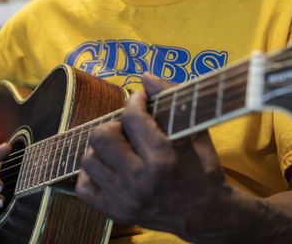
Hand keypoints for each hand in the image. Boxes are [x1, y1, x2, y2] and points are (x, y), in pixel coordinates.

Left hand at [75, 73, 233, 240]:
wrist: (208, 215)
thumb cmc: (202, 168)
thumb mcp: (194, 131)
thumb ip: (171, 99)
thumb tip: (146, 76)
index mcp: (163, 161)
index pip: (132, 118)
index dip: (136, 101)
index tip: (141, 100)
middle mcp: (141, 183)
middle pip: (101, 137)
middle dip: (114, 125)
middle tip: (128, 128)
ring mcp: (126, 200)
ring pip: (89, 159)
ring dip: (102, 149)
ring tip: (120, 148)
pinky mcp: (116, 214)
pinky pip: (83, 187)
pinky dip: (92, 174)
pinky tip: (110, 168)